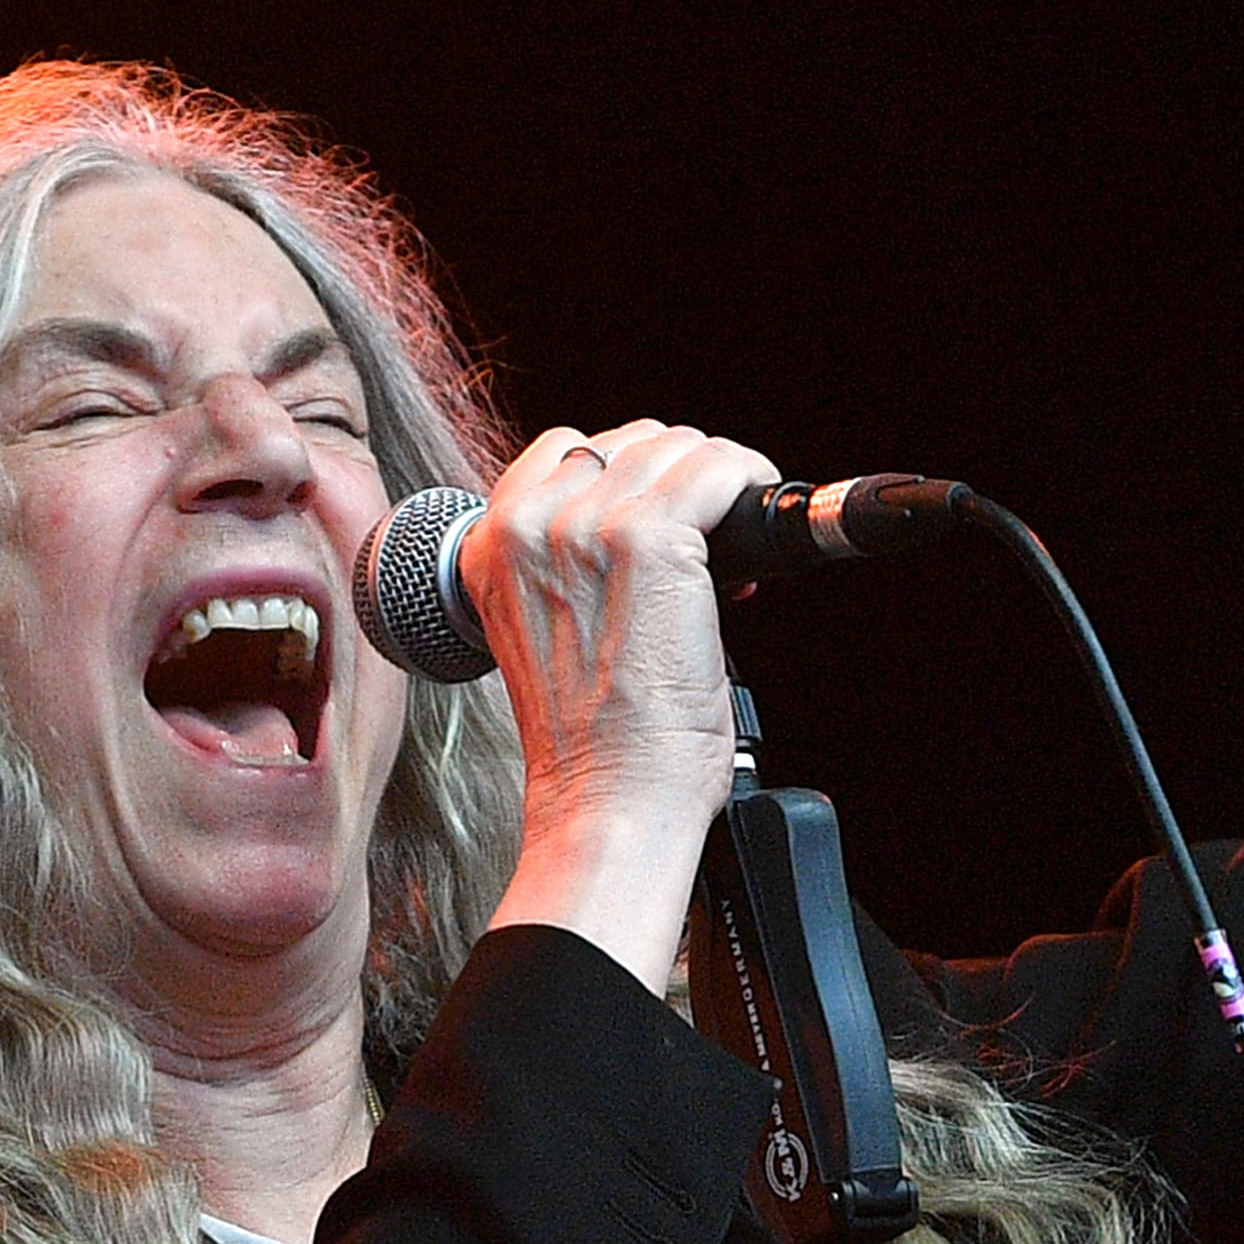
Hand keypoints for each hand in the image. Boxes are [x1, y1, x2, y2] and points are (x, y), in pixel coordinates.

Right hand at [469, 422, 771, 985]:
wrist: (608, 801)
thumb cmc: (593, 742)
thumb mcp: (547, 633)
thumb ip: (569, 567)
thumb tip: (656, 517)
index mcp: (488, 546)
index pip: (567, 451)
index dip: (630, 478)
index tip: (668, 520)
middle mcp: (527, 525)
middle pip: (630, 442)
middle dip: (681, 484)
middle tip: (712, 546)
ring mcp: (585, 526)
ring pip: (679, 448)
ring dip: (720, 486)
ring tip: (736, 549)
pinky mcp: (649, 539)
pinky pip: (716, 469)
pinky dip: (747, 487)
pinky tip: (756, 532)